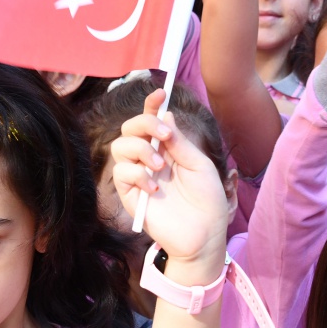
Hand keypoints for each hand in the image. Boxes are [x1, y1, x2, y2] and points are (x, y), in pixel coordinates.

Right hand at [109, 90, 231, 271]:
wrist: (204, 233)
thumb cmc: (207, 200)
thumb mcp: (199, 165)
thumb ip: (180, 142)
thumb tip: (165, 115)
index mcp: (168, 148)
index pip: (153, 120)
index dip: (152, 105)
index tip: (161, 93)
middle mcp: (149, 158)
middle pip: (130, 128)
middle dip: (143, 123)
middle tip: (164, 135)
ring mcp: (138, 175)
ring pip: (119, 146)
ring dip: (139, 149)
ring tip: (160, 166)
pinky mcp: (130, 195)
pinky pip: (120, 173)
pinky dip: (136, 174)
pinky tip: (154, 187)